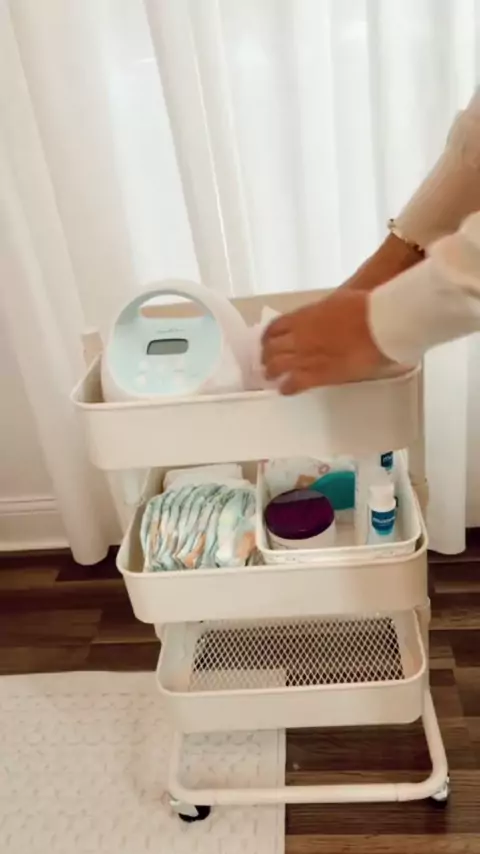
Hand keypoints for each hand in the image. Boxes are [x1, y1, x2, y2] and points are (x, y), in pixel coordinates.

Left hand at [261, 289, 391, 394]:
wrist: (377, 325)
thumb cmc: (363, 308)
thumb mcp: (337, 301)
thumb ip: (324, 311)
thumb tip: (325, 315)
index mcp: (302, 316)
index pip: (275, 327)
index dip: (268, 336)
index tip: (267, 341)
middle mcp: (298, 336)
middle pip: (272, 348)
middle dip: (267, 355)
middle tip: (266, 361)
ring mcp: (305, 357)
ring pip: (277, 366)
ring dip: (271, 372)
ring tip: (271, 376)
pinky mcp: (317, 375)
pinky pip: (294, 383)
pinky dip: (287, 387)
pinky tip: (285, 389)